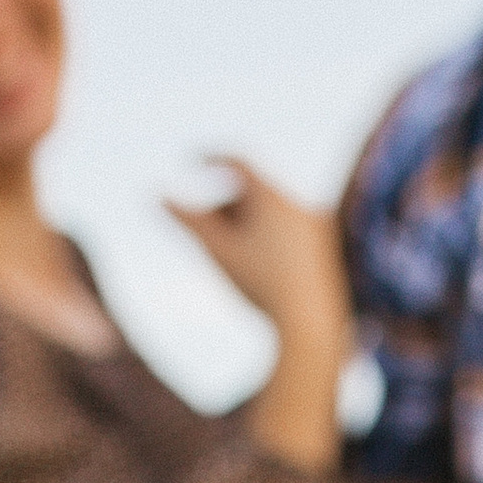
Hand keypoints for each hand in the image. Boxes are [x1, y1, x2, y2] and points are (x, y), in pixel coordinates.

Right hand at [163, 157, 350, 360]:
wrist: (309, 324)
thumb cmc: (261, 287)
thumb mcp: (218, 252)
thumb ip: (188, 221)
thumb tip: (157, 196)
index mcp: (273, 196)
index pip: (238, 162)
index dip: (212, 158)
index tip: (194, 160)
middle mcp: (298, 204)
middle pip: (253, 192)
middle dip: (226, 206)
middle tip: (204, 228)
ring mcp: (316, 226)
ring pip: (271, 212)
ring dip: (246, 223)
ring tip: (232, 254)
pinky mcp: (325, 248)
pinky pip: (289, 229)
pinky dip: (267, 237)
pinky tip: (258, 266)